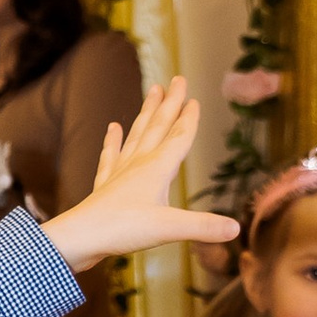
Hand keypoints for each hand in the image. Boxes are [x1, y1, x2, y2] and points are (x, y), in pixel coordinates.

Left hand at [44, 83, 238, 266]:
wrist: (80, 238)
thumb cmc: (123, 230)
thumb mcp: (169, 229)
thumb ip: (203, 227)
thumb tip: (236, 229)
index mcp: (157, 169)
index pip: (179, 137)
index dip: (189, 118)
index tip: (194, 98)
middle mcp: (139, 164)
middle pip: (159, 127)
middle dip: (170, 103)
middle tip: (177, 79)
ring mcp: (120, 172)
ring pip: (137, 135)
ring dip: (146, 113)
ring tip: (151, 91)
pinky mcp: (104, 185)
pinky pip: (110, 156)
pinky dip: (112, 141)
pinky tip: (112, 127)